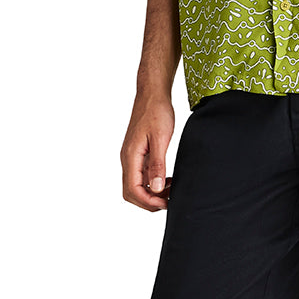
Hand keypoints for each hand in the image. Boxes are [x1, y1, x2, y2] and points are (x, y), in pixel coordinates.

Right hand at [121, 94, 175, 210]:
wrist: (152, 94)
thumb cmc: (156, 112)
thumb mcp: (160, 139)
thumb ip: (157, 164)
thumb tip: (155, 188)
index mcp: (130, 156)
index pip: (133, 190)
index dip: (148, 202)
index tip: (166, 203)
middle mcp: (128, 159)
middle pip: (131, 192)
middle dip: (148, 201)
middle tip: (169, 201)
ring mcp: (132, 157)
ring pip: (136, 185)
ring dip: (152, 193)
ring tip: (171, 190)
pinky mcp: (138, 154)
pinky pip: (142, 175)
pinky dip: (153, 182)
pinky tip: (167, 180)